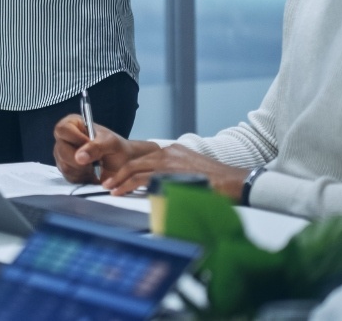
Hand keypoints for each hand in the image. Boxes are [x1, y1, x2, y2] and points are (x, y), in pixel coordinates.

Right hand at [53, 114, 150, 184]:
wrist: (123, 165)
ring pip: (64, 166)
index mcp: (73, 124)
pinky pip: (69, 176)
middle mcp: (64, 139)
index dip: (75, 139)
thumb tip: (79, 157)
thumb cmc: (117, 148)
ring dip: (82, 170)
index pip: (62, 129)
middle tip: (95, 159)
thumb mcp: (111, 143)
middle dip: (80, 159)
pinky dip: (82, 177)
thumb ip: (96, 147)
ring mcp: (62, 155)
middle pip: (60, 150)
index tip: (89, 144)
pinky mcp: (66, 170)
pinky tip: (91, 173)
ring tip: (95, 166)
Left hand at [103, 144, 251, 199]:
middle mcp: (169, 153)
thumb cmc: (217, 181)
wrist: (233, 181)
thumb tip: (160, 186)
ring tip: (110, 188)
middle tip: (108, 182)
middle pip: (136, 161)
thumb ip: (174, 174)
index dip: (129, 168)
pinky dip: (129, 185)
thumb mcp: (192, 171)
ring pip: (136, 169)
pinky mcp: (170, 173)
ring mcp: (169, 162)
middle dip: (119, 173)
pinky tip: (121, 191)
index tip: (119, 176)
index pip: (144, 158)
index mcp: (174, 151)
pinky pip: (143, 178)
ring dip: (120, 179)